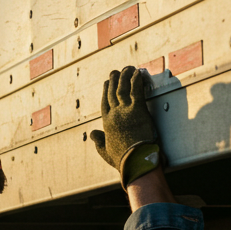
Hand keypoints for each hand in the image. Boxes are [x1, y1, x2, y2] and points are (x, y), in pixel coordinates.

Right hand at [91, 65, 162, 184]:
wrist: (135, 161)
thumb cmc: (122, 159)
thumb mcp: (105, 151)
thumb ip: (98, 141)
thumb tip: (92, 133)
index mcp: (106, 124)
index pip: (105, 103)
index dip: (106, 92)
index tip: (106, 83)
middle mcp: (114, 115)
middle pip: (113, 93)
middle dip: (114, 81)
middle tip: (116, 71)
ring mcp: (126, 112)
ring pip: (123, 90)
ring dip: (125, 77)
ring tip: (127, 68)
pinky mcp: (139, 111)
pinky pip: (137, 92)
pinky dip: (136, 81)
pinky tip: (138, 73)